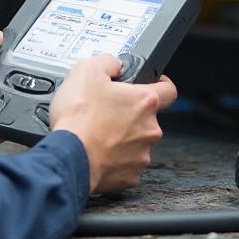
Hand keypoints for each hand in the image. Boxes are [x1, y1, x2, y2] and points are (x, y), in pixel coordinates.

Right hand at [49, 54, 176, 192]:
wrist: (70, 156)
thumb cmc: (79, 117)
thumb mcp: (86, 70)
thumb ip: (108, 62)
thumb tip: (114, 64)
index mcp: (144, 101)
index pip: (169, 90)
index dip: (161, 83)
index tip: (155, 83)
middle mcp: (149, 129)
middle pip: (146, 117)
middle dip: (128, 113)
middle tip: (104, 110)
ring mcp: (141, 154)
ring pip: (136, 141)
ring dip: (121, 136)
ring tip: (95, 132)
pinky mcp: (131, 176)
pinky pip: (125, 163)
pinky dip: (113, 157)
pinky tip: (96, 150)